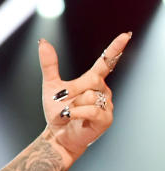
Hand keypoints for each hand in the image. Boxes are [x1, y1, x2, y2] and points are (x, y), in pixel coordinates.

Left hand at [39, 32, 130, 158]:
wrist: (57, 134)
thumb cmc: (57, 111)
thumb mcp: (51, 85)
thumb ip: (49, 64)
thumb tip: (43, 42)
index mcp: (92, 80)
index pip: (106, 61)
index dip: (116, 48)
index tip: (126, 35)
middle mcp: (103, 90)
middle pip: (92, 80)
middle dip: (72, 91)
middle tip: (63, 101)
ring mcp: (106, 104)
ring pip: (89, 95)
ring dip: (73, 104)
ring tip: (70, 113)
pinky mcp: (106, 118)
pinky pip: (90, 109)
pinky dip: (76, 113)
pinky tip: (73, 118)